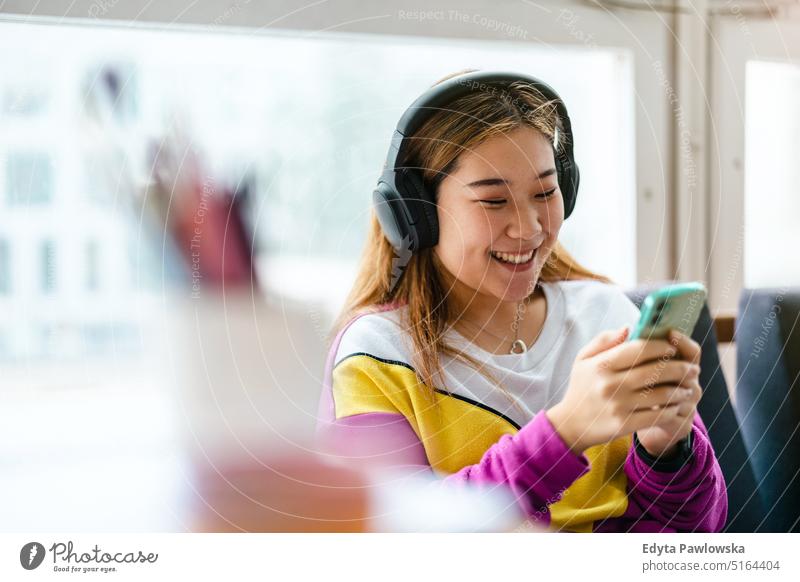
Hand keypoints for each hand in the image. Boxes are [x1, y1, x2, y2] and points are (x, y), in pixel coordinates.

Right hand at [546, 326, 699, 454]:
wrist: (570, 425)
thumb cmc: (581, 388)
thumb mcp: (583, 359)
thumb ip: (604, 340)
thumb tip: (629, 328)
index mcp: (601, 365)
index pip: (638, 349)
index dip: (660, 346)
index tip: (672, 347)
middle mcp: (610, 384)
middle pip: (654, 371)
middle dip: (679, 368)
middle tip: (692, 368)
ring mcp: (618, 405)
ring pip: (660, 394)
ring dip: (679, 390)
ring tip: (687, 388)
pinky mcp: (624, 425)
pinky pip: (656, 415)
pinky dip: (671, 409)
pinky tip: (676, 406)